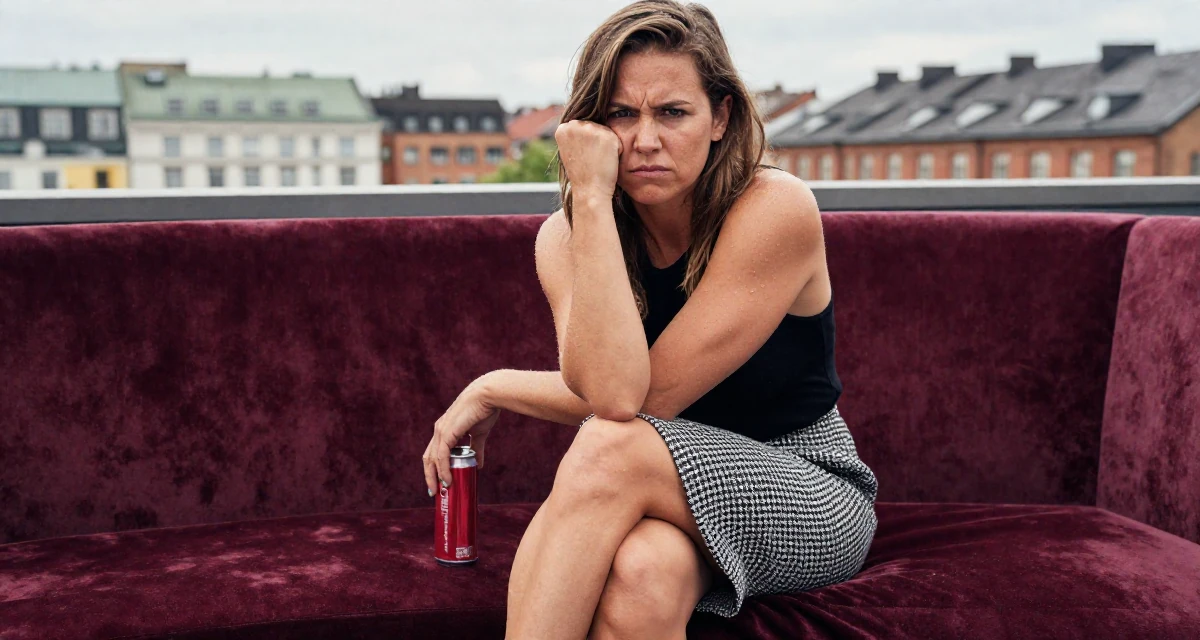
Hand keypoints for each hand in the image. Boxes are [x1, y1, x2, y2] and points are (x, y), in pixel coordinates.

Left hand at [422, 372, 500, 495]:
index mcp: (444, 429)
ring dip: (436, 476)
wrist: (488, 395)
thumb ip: (476, 449)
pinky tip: (447, 479)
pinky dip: (443, 469)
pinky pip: (442, 455)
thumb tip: (478, 465)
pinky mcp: (447, 432)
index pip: (434, 453)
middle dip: (430, 477)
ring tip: (442, 490)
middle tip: (435, 493)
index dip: (434, 469)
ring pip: (433, 459)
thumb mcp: (479, 434)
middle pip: (428, 458)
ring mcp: (441, 430)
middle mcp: (439, 430)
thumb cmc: (485, 410)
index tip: (439, 483)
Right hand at [554, 119, 621, 199]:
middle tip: (591, 161)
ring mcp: (591, 129)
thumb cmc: (582, 175)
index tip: (582, 157)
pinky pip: (617, 140)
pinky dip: (616, 152)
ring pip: (606, 132)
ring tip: (598, 161)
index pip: (582, 127)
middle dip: (596, 142)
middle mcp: (574, 125)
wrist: (589, 191)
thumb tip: (584, 124)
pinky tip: (606, 162)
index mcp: (563, 129)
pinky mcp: (607, 135)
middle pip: (594, 127)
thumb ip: (575, 136)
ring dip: (606, 146)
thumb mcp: (570, 151)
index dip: (585, 144)